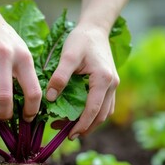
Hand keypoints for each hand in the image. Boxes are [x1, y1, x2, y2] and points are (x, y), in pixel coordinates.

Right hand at [0, 18, 41, 121]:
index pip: (32, 91)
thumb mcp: (24, 55)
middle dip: (4, 113)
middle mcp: (3, 55)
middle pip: (3, 95)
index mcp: (23, 58)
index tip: (26, 117)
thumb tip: (28, 109)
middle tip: (4, 116)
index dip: (31, 110)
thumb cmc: (8, 44)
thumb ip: (26, 78)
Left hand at [46, 25, 118, 139]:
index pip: (93, 109)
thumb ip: (60, 77)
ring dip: (90, 123)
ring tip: (71, 128)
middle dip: (85, 128)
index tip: (69, 135)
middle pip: (101, 115)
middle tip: (68, 135)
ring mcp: (113, 85)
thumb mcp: (68, 55)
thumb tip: (51, 98)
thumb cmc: (81, 39)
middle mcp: (112, 85)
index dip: (81, 125)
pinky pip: (105, 105)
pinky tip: (80, 115)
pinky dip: (94, 114)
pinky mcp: (110, 84)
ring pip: (104, 112)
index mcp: (103, 80)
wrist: (95, 29)